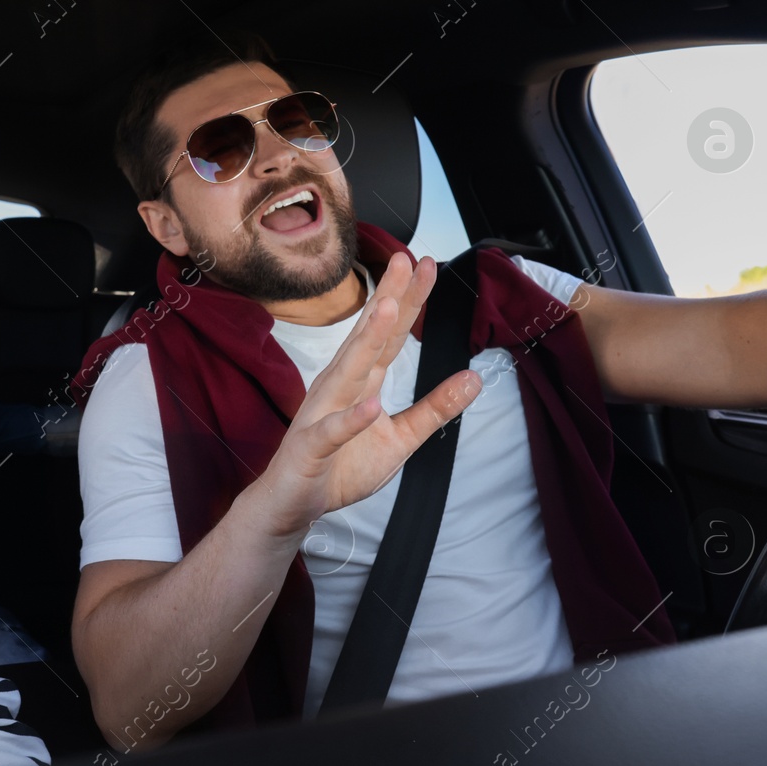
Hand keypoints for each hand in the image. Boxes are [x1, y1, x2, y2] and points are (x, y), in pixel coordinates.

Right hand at [254, 253, 480, 540]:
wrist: (291, 505)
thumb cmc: (340, 467)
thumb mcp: (401, 439)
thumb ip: (434, 409)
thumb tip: (474, 378)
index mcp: (361, 382)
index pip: (388, 335)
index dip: (408, 300)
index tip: (427, 264)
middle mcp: (339, 388)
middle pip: (367, 338)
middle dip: (387, 299)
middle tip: (405, 260)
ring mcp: (322, 414)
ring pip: (347, 373)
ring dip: (366, 341)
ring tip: (388, 308)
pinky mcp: (311, 448)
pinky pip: (332, 432)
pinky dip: (351, 420)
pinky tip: (369, 407)